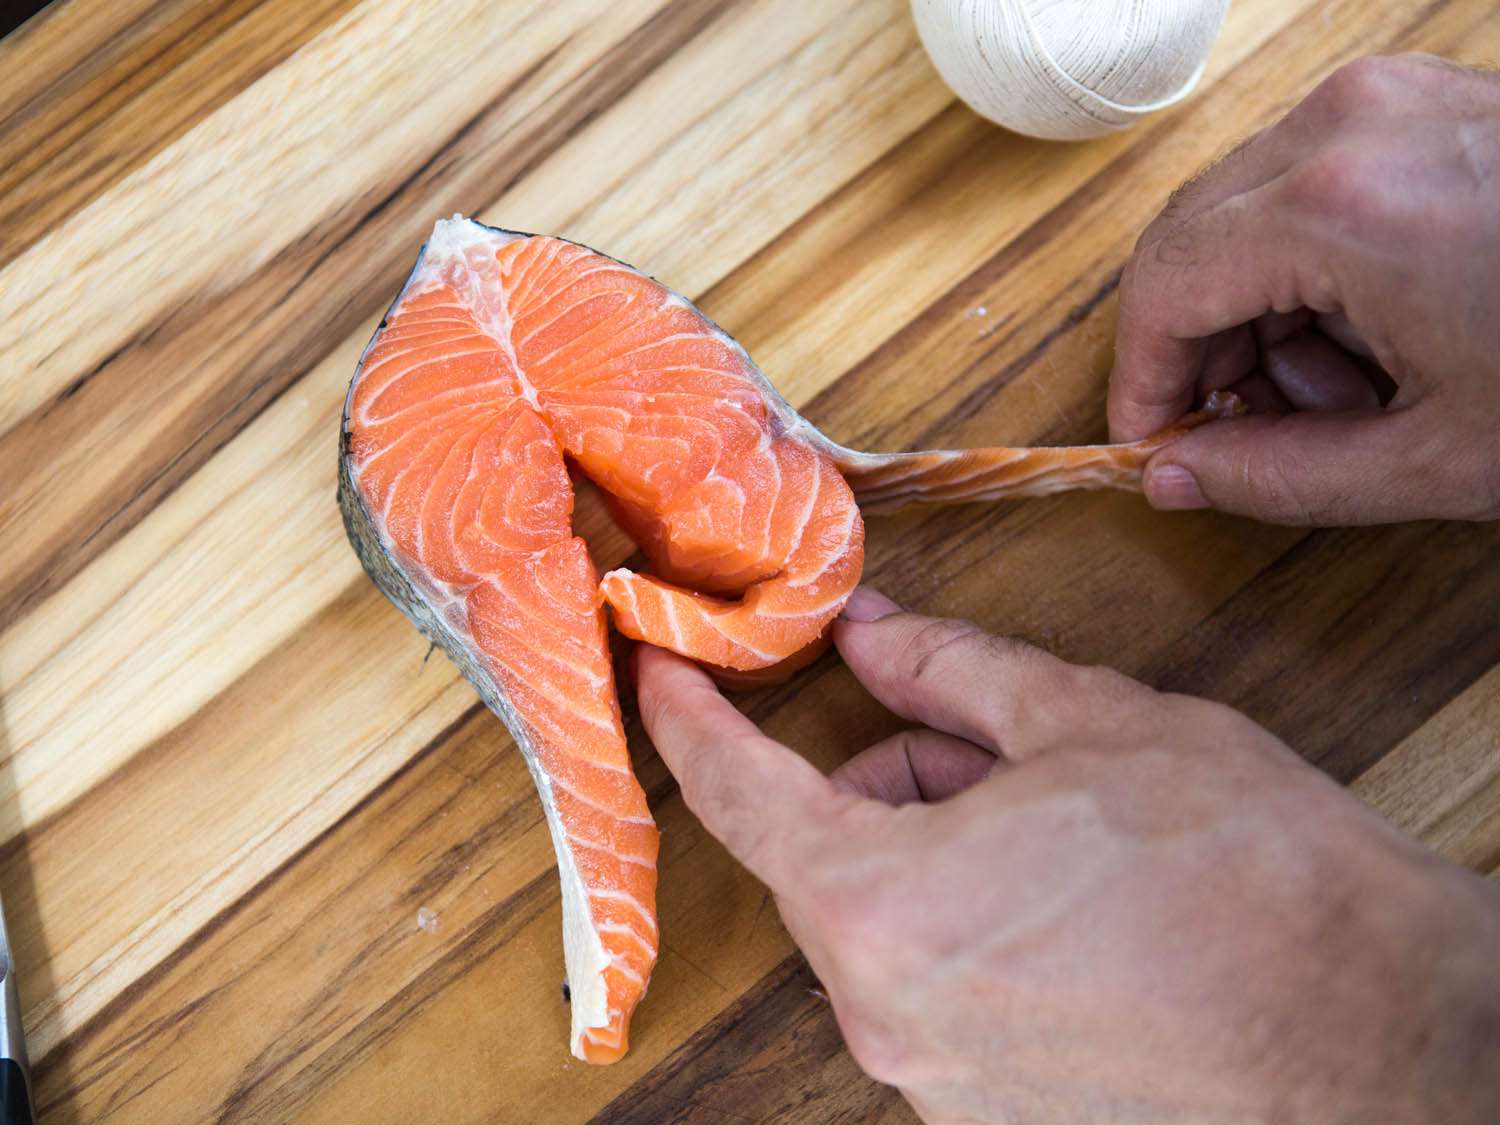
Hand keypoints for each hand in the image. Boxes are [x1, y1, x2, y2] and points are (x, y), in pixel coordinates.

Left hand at [635, 588, 1499, 1122]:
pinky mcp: (991, 1118)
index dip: (690, 719)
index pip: (738, 793)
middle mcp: (884, 1011)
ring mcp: (935, 1081)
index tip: (661, 675)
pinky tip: (1073, 907)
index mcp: (879, 901)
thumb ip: (949, 673)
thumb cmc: (1244, 872)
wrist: (1384, 1039)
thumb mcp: (1086, 723)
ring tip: (1065, 831)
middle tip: (992, 747)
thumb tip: (872, 637)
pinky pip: (937, 991)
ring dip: (940, 854)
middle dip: (890, 783)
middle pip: (831, 857)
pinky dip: (972, 928)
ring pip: (889, 923)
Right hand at [1109, 54, 1499, 524]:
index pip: (1162, 288)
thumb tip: (1174, 476)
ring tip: (1347, 387)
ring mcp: (1389, 98)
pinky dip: (1309, 266)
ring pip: (1238, 212)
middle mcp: (1348, 125)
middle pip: (1188, 241)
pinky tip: (1380, 328)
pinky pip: (1305, 181)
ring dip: (1259, 312)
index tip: (1155, 441)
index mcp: (1339, 206)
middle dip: (1202, 349)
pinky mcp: (1422, 100)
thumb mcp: (1437, 455)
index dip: (1143, 380)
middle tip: (1251, 430)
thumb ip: (1275, 477)